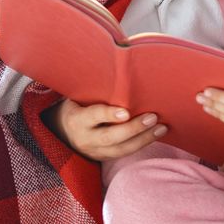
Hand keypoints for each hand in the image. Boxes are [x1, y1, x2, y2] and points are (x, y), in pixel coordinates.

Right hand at [44, 98, 167, 160]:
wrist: (62, 131)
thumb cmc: (77, 105)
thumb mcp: (78, 96)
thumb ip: (94, 89)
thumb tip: (120, 65)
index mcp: (76, 119)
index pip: (93, 116)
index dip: (108, 115)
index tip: (125, 112)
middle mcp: (85, 138)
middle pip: (110, 137)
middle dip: (133, 129)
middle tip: (153, 117)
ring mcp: (94, 151)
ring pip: (121, 150)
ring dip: (144, 139)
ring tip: (161, 127)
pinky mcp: (104, 158)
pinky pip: (125, 153)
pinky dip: (142, 144)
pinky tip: (157, 134)